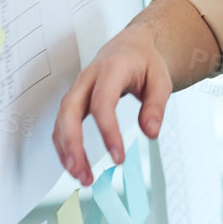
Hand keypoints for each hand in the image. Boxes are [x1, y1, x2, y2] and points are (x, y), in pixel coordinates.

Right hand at [52, 32, 171, 185]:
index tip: (119, 158)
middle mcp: (88, 78)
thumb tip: (151, 132)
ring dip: (66, 150)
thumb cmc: (145, 62)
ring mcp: (77, 88)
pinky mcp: (74, 100)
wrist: (131, 46)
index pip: (103, 102)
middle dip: (73, 144)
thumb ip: (156, 105)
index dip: (108, 132)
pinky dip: (64, 146)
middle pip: (70, 110)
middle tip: (83, 173)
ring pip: (61, 119)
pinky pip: (61, 124)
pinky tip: (74, 165)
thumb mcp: (161, 79)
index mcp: (112, 68)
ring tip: (81, 177)